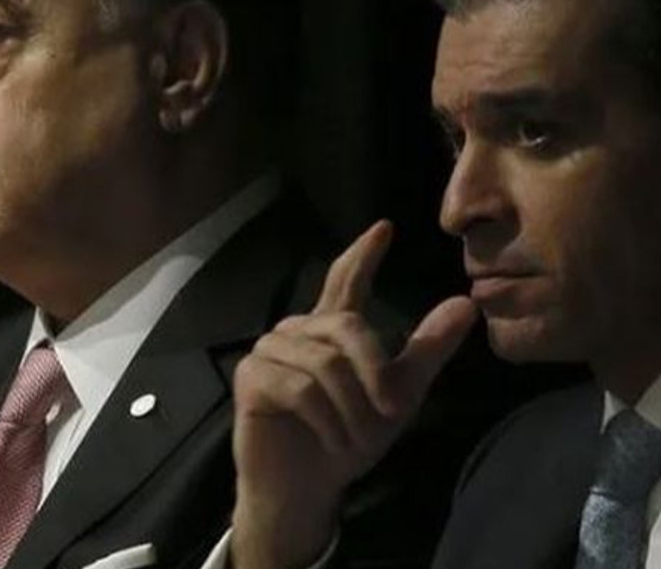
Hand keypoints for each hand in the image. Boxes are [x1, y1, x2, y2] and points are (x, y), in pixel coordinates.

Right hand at [230, 221, 475, 568]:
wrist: (306, 488)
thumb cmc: (347, 441)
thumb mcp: (399, 396)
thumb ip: (426, 350)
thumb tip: (466, 303)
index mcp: (330, 331)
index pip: (345, 280)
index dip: (363, 254)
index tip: (384, 228)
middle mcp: (297, 330)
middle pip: (347, 326)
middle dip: (375, 372)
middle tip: (390, 413)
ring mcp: (269, 350)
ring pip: (326, 362)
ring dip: (351, 407)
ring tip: (353, 436)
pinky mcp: (251, 377)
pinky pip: (300, 388)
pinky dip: (326, 420)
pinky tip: (329, 438)